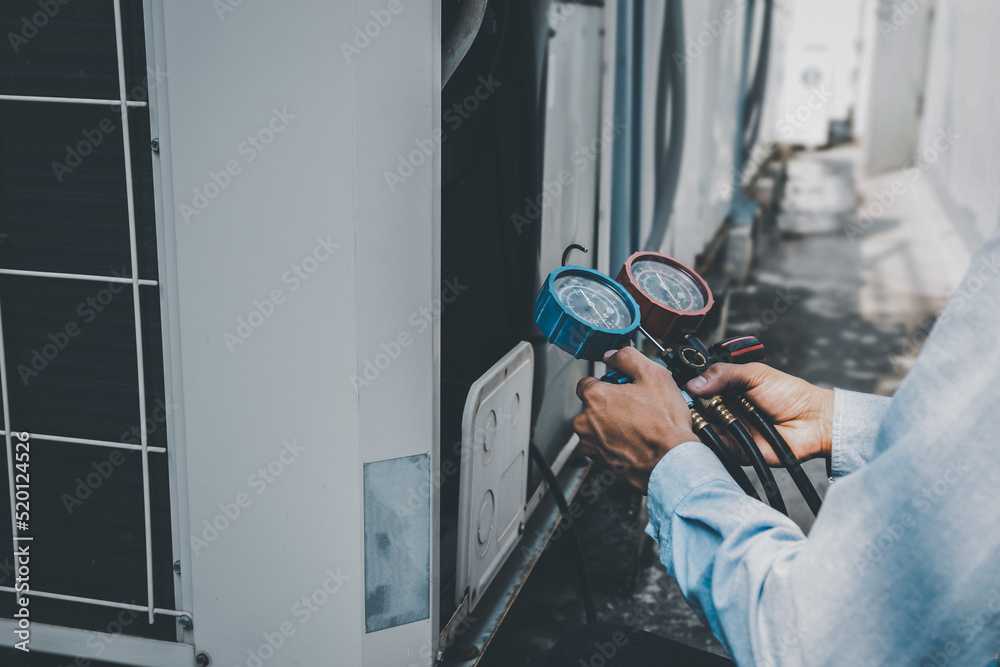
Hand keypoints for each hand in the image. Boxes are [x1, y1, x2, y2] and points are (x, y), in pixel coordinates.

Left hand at [573, 347, 698, 493]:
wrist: (670, 462)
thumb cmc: (663, 425)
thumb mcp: (653, 375)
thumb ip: (627, 358)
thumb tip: (613, 355)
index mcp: (594, 398)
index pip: (586, 382)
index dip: (607, 382)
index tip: (622, 387)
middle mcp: (585, 422)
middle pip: (593, 406)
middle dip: (611, 404)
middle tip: (636, 407)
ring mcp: (591, 445)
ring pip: (597, 427)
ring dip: (612, 424)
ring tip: (638, 425)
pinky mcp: (599, 462)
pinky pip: (603, 446)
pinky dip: (615, 443)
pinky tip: (635, 441)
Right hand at [686, 362, 832, 464]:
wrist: (813, 421)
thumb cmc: (790, 394)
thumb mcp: (755, 374)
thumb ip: (724, 374)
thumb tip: (694, 383)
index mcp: (727, 389)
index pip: (699, 388)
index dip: (688, 389)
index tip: (677, 388)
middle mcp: (725, 409)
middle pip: (696, 410)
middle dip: (689, 408)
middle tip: (686, 405)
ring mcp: (729, 429)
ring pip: (702, 429)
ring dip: (696, 425)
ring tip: (692, 419)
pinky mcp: (736, 449)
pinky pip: (716, 448)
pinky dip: (709, 443)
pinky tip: (704, 434)